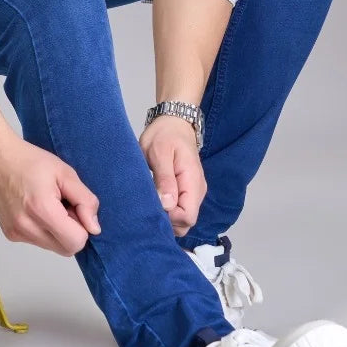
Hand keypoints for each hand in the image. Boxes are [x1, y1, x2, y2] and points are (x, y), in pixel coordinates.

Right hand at [0, 137, 101, 255]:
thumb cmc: (30, 160)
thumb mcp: (65, 173)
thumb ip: (85, 201)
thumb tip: (94, 228)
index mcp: (42, 210)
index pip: (76, 242)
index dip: (82, 226)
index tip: (74, 207)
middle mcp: (26, 227)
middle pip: (66, 249)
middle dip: (71, 231)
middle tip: (63, 205)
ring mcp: (16, 233)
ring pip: (53, 247)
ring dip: (58, 232)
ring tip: (48, 205)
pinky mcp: (10, 234)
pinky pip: (38, 242)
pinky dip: (44, 230)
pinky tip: (36, 209)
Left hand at [139, 116, 205, 236]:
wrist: (174, 123)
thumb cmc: (164, 135)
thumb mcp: (159, 153)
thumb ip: (164, 179)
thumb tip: (167, 205)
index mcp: (192, 182)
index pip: (188, 217)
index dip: (170, 218)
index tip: (154, 206)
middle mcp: (197, 191)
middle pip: (186, 223)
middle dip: (168, 221)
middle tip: (148, 206)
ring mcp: (193, 192)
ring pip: (182, 219)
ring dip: (166, 217)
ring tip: (149, 202)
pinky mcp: (186, 191)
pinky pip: (179, 210)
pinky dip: (167, 211)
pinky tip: (154, 201)